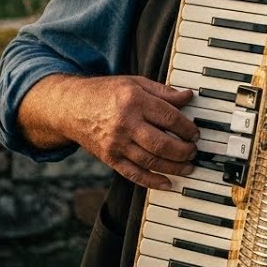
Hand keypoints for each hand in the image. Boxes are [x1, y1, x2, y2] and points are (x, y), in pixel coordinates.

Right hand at [21, 74, 199, 189]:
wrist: (70, 107)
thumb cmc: (105, 93)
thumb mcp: (134, 82)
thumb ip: (162, 91)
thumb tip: (187, 97)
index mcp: (134, 100)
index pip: (169, 117)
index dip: (187, 128)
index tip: (195, 133)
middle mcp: (125, 123)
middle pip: (162, 143)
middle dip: (184, 151)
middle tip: (194, 151)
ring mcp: (116, 143)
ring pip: (151, 161)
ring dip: (173, 167)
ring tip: (187, 167)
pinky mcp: (109, 158)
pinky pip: (133, 174)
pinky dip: (152, 181)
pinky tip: (167, 183)